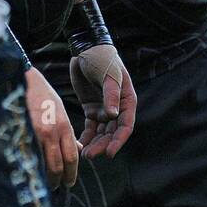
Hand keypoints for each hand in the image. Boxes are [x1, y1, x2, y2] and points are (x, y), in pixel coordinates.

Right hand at [24, 66, 78, 188]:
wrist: (22, 81)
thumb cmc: (41, 95)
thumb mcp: (60, 111)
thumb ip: (68, 132)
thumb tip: (77, 149)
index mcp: (63, 126)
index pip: (71, 157)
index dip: (71, 173)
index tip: (69, 182)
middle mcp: (51, 132)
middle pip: (58, 165)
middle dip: (59, 180)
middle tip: (58, 187)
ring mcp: (34, 134)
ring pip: (43, 164)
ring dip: (45, 178)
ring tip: (45, 184)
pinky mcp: (20, 134)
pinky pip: (28, 157)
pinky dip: (31, 168)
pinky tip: (31, 172)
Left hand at [69, 43, 135, 158]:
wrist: (86, 50)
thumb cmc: (102, 60)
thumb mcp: (108, 75)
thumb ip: (110, 95)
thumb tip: (113, 115)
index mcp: (127, 100)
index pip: (125, 125)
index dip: (118, 140)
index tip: (109, 153)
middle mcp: (118, 107)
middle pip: (112, 132)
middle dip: (103, 145)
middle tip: (89, 156)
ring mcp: (104, 109)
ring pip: (101, 132)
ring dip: (94, 143)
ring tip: (84, 155)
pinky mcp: (92, 108)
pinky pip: (90, 127)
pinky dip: (86, 136)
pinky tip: (79, 145)